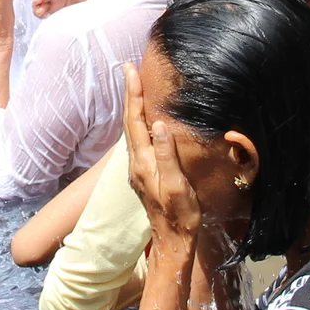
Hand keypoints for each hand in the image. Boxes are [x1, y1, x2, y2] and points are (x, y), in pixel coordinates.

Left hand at [124, 62, 204, 246]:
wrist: (172, 240)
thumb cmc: (181, 215)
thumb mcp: (177, 186)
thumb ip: (167, 156)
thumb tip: (159, 125)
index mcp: (144, 162)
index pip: (136, 121)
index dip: (134, 95)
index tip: (131, 71)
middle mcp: (136, 162)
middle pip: (130, 121)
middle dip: (130, 94)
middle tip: (128, 69)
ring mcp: (138, 168)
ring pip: (132, 129)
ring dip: (132, 106)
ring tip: (134, 87)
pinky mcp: (144, 173)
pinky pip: (137, 139)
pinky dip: (138, 121)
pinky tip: (143, 118)